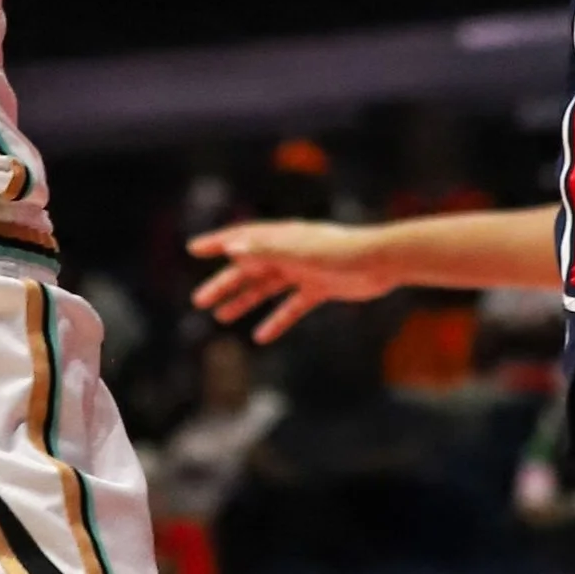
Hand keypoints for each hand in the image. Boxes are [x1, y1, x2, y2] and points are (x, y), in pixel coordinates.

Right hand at [191, 221, 391, 341]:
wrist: (380, 262)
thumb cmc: (341, 250)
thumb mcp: (298, 251)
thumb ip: (265, 250)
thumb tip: (232, 249)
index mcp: (282, 237)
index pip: (243, 238)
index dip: (217, 242)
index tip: (193, 249)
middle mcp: (289, 252)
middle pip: (250, 267)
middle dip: (225, 283)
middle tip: (201, 301)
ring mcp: (304, 270)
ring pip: (267, 288)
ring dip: (245, 301)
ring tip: (223, 317)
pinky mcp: (320, 288)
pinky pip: (292, 306)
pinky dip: (276, 320)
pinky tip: (262, 336)